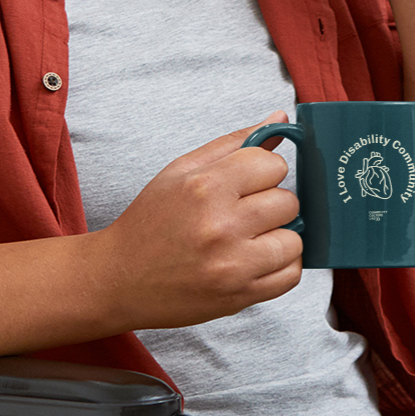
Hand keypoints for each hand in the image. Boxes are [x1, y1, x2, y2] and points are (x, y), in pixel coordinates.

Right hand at [91, 114, 303, 332]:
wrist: (120, 278)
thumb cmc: (150, 222)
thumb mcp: (181, 171)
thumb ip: (234, 143)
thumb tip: (281, 119)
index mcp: (205, 186)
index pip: (273, 165)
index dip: (263, 172)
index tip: (247, 183)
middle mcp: (221, 225)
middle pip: (288, 202)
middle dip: (271, 204)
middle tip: (244, 213)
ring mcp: (232, 265)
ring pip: (294, 240)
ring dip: (278, 237)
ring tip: (249, 239)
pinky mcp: (240, 296)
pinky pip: (290, 276)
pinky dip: (280, 266)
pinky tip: (256, 260)